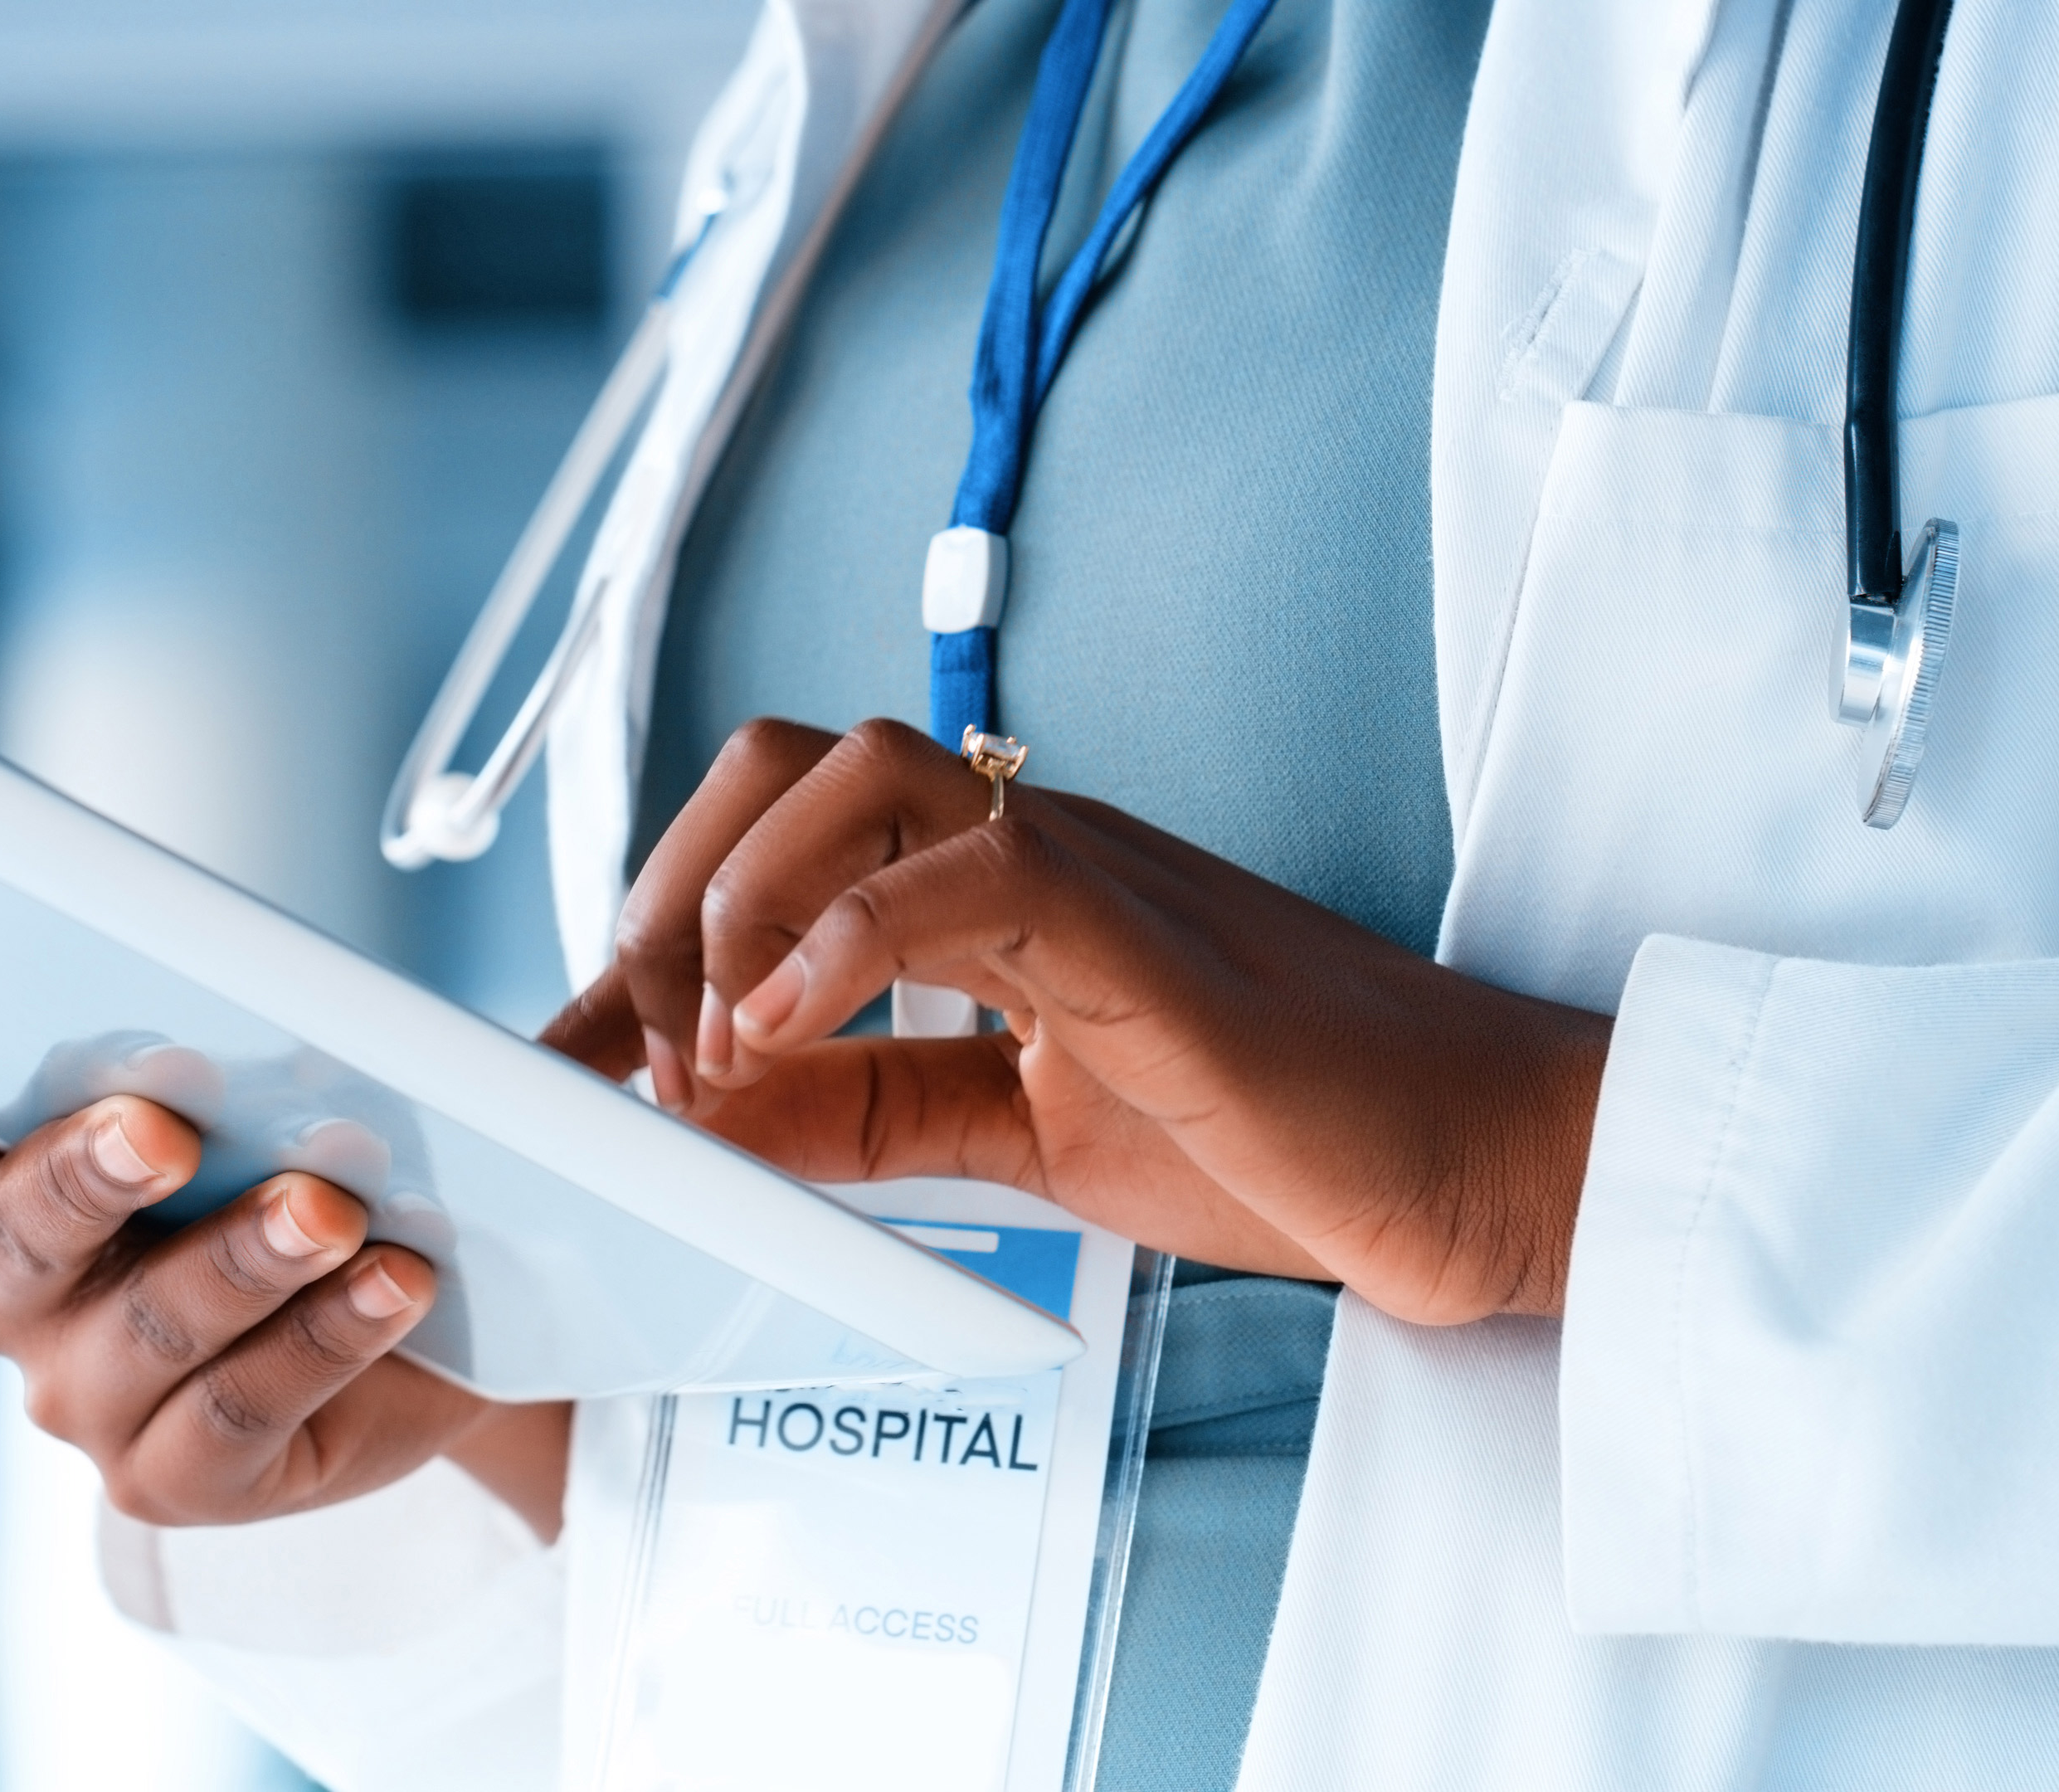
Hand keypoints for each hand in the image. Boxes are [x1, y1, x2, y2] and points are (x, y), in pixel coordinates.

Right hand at [0, 991, 571, 1534]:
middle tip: (162, 1127)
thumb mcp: (224, 1086)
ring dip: (245, 1259)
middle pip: (11, 1233)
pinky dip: (325, 1336)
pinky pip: (242, 1408)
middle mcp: (4, 1292)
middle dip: (85, 1176)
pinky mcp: (177, 1481)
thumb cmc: (281, 1169)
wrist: (403, 1325)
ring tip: (327, 1207)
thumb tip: (237, 963)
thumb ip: (183, 1029)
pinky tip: (392, 1283)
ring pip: (148, 1327)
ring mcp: (81, 1398)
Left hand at [543, 719, 1611, 1323]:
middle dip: (664, 899)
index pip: (771, 835)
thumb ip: (870, 1112)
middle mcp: (1022, 844)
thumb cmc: (1284, 1138)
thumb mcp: (1021, 1138)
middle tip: (650, 1063)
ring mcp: (1083, 871)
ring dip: (731, 905)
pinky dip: (836, 942)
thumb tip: (714, 1112)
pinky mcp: (1141, 936)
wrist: (1482, 1165)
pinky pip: (963, 873)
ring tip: (713, 1057)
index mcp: (988, 883)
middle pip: (776, 762)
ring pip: (849, 775)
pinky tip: (778, 1040)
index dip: (643, 938)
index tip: (576, 1060)